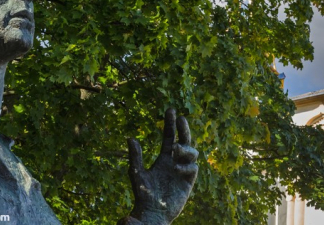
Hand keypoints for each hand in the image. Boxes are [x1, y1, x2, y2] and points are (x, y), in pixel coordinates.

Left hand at [122, 109, 197, 224]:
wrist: (152, 214)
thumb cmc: (143, 195)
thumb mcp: (137, 173)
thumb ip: (135, 157)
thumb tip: (130, 138)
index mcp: (164, 158)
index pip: (169, 136)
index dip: (170, 124)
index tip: (171, 110)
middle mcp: (175, 161)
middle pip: (184, 140)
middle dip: (183, 128)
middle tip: (181, 119)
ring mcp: (183, 170)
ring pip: (192, 152)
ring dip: (185, 147)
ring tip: (175, 149)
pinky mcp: (188, 182)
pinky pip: (193, 168)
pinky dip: (186, 165)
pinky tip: (176, 168)